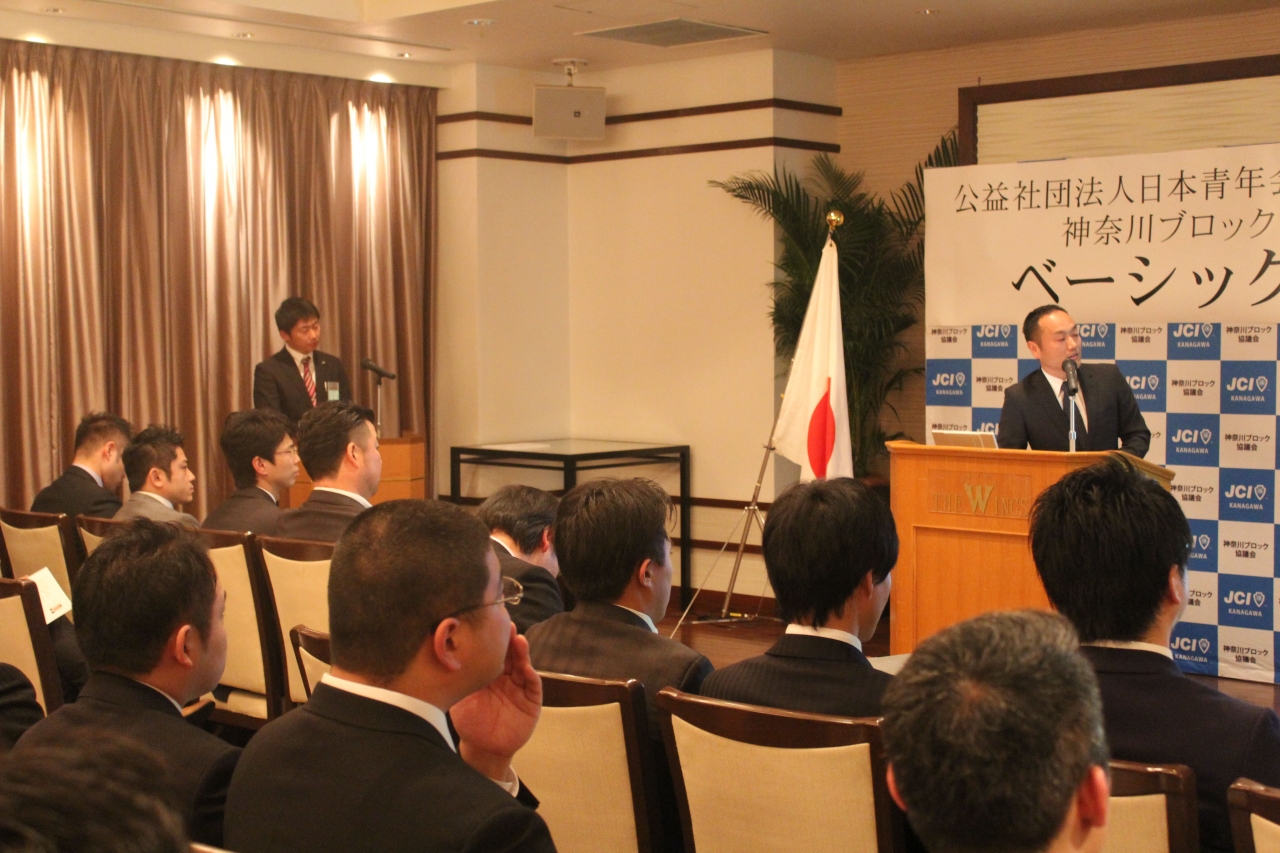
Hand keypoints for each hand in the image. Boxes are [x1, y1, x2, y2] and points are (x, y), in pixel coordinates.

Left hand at [452, 627, 541, 781]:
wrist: (482, 748)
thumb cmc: (469, 721)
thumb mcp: (460, 697)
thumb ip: (458, 680)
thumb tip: (443, 658)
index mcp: (488, 672)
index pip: (492, 651)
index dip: (492, 638)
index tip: (488, 623)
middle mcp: (506, 676)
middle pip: (509, 653)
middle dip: (509, 639)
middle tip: (506, 624)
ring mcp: (519, 687)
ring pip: (522, 664)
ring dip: (522, 652)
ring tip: (518, 640)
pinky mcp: (531, 701)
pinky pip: (532, 685)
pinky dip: (530, 674)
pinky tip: (526, 666)